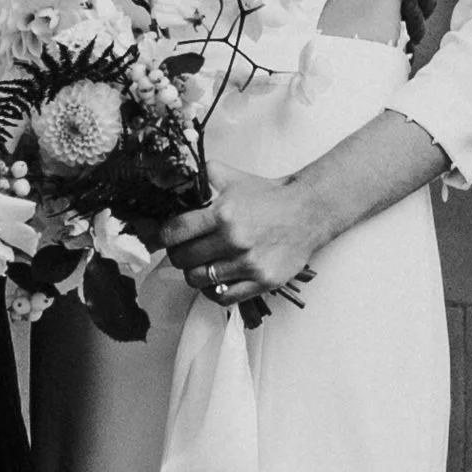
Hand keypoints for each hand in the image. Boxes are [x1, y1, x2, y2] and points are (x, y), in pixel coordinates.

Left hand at [159, 171, 325, 307]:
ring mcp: (248, 263)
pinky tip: (217, 280)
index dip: (163, 237)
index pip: (174, 232)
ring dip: (195, 273)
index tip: (165, 238)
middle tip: (185, 250)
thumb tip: (178, 174)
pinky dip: (214, 291)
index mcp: (223, 212)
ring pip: (198, 279)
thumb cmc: (270, 197)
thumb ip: (205, 174)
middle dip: (179, 254)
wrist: (308, 211)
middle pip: (183, 258)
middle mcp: (234, 239)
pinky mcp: (262, 281)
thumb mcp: (235, 178)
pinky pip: (223, 297)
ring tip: (202, 264)